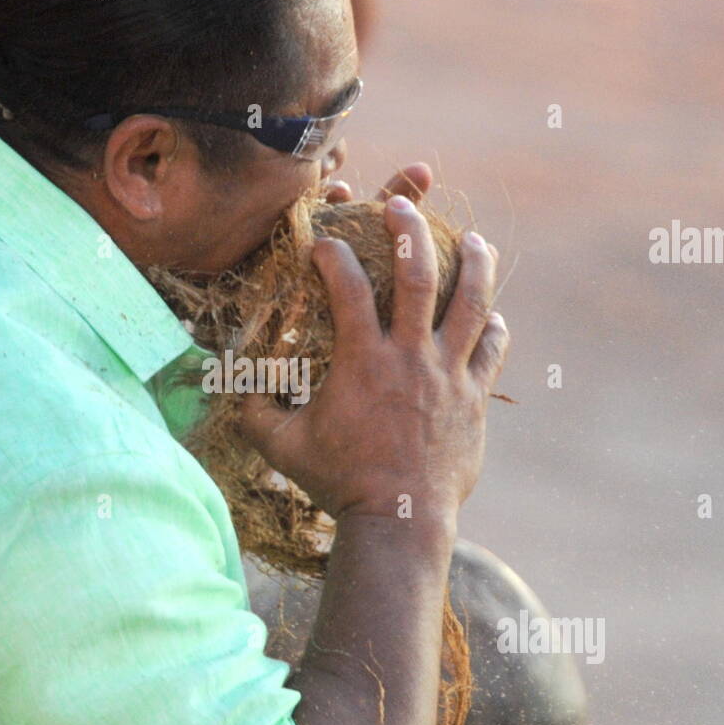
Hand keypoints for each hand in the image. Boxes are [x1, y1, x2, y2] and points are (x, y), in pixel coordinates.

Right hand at [237, 194, 508, 521]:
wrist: (400, 520)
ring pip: (472, 301)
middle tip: (402, 203)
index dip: (332, 255)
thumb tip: (231, 389)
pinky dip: (493, 326)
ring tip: (473, 239)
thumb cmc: (337, 483)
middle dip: (410, 229)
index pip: (346, 286)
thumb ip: (255, 412)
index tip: (324, 244)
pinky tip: (490, 314)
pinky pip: (492, 349)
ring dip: (473, 262)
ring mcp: (449, 375)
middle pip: (418, 274)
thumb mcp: (282, 448)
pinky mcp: (474, 397)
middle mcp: (410, 357)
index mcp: (362, 361)